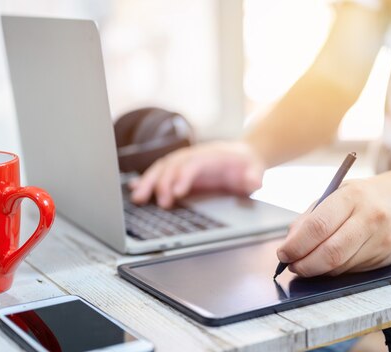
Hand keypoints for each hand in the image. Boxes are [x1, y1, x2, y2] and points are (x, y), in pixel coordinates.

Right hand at [130, 141, 265, 207]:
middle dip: (161, 182)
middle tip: (157, 202)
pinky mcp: (180, 169)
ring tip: (138, 197)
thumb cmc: (248, 164)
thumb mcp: (257, 170)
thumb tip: (253, 181)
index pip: (192, 163)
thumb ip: (255, 176)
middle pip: (172, 165)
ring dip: (148, 181)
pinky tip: (133, 188)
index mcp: (211, 155)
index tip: (176, 193)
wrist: (244, 155)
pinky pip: (160, 172)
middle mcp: (194, 155)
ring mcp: (185, 161)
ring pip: (161, 168)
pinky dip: (146, 179)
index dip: (183, 177)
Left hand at [276, 174, 390, 276]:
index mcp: (351, 196)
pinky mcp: (385, 257)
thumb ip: (310, 217)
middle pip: (330, 252)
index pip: (318, 226)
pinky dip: (334, 270)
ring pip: (340, 266)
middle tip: (291, 266)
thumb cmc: (364, 197)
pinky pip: (351, 270)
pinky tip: (329, 262)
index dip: (296, 245)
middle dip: (305, 264)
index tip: (282, 253)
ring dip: (317, 269)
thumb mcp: (336, 195)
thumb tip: (289, 244)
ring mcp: (380, 239)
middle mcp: (369, 218)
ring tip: (306, 263)